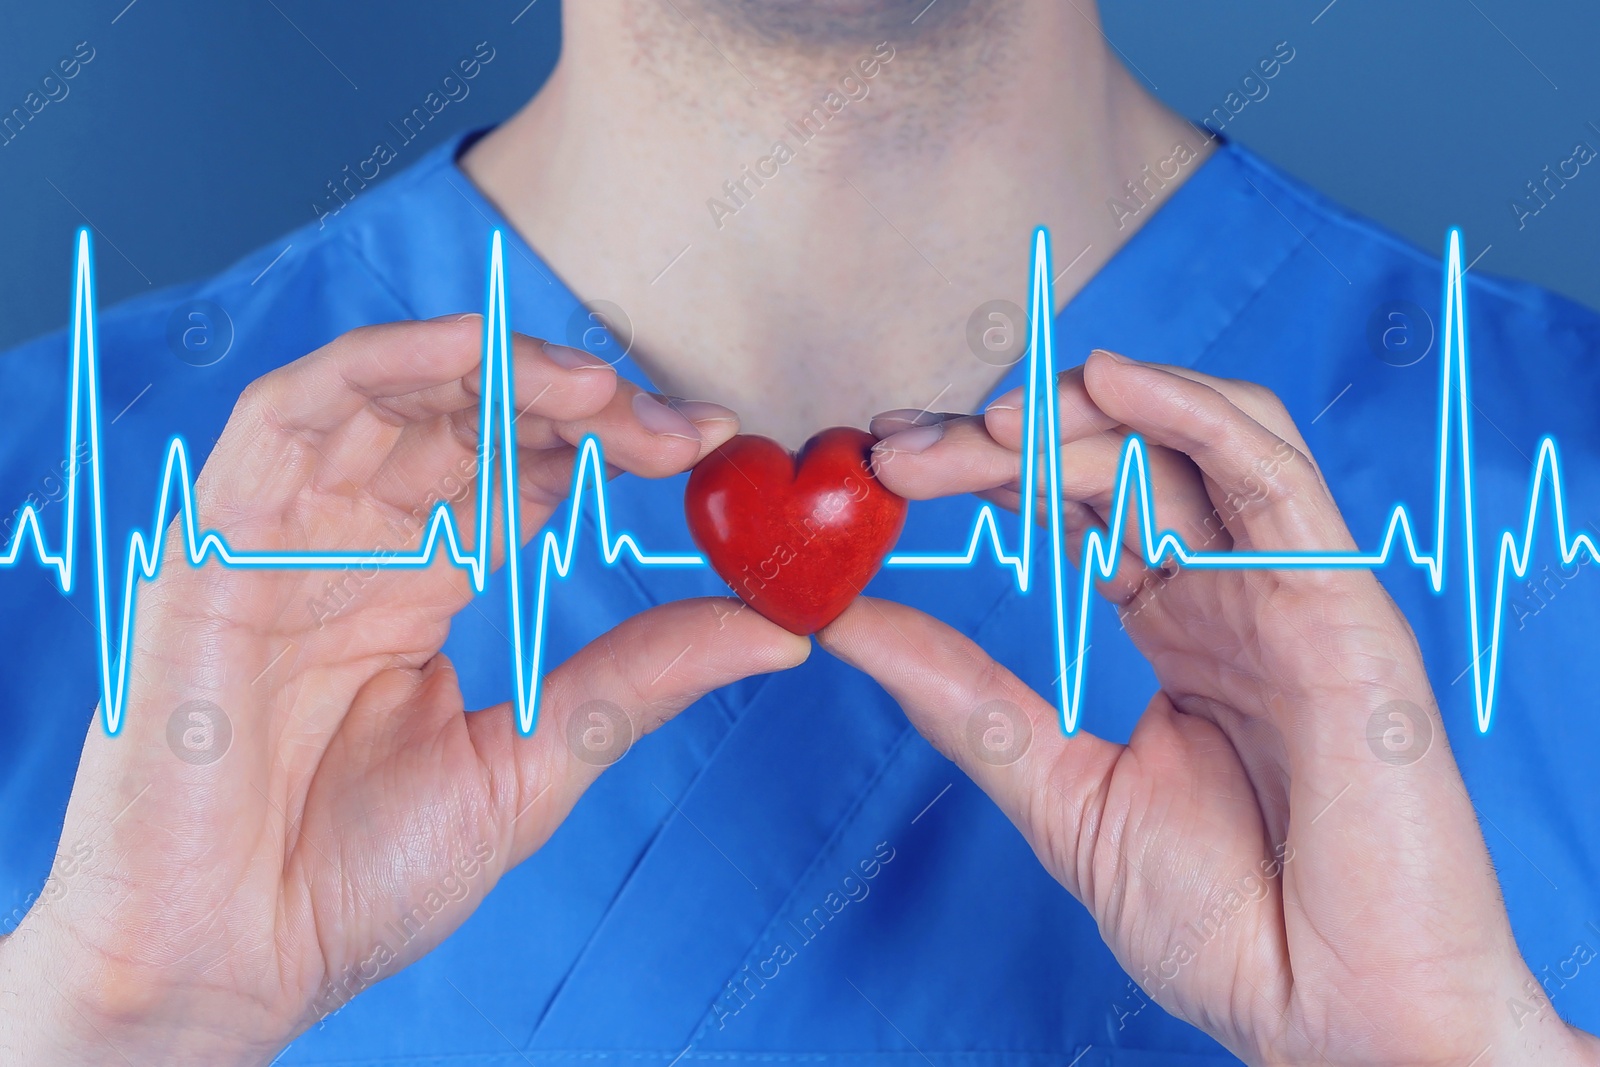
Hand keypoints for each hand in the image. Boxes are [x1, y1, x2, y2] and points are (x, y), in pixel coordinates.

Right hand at [0, 317, 808, 1063]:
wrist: (231, 966)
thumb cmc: (359, 880)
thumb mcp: (532, 764)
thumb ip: (639, 679)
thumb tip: (781, 630)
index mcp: (417, 584)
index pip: (520, 470)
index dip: (610, 443)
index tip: (710, 444)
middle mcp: (353, 542)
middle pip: (464, 418)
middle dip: (572, 402)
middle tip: (672, 428)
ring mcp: (282, 534)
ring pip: (387, 394)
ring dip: (492, 369)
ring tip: (595, 392)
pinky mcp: (214, 543)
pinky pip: (287, 417)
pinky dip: (377, 364)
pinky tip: (468, 349)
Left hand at [825, 350, 1598, 1064]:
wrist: (1335, 1017)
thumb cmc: (1228, 922)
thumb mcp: (1059, 791)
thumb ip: (961, 697)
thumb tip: (842, 621)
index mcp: (1179, 621)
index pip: (1076, 501)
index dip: (982, 467)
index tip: (884, 463)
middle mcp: (1233, 587)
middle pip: (1119, 458)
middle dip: (1003, 437)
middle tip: (900, 449)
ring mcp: (1288, 590)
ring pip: (1192, 442)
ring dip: (1082, 414)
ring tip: (982, 424)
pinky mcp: (1341, 608)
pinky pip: (1274, 478)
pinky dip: (1193, 413)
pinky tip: (1110, 382)